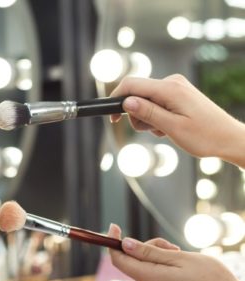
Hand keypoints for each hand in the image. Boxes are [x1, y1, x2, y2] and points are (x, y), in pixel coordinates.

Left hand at [107, 224, 244, 280]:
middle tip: (173, 246)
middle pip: (134, 262)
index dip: (113, 242)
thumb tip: (124, 244)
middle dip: (148, 248)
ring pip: (145, 270)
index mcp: (149, 279)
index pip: (118, 260)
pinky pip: (153, 280)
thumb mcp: (179, 258)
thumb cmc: (209, 277)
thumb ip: (149, 251)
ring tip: (181, 259)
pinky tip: (181, 271)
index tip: (114, 227)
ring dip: (157, 259)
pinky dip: (161, 270)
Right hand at [109, 74, 244, 166]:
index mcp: (170, 88)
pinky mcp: (178, 94)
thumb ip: (148, 112)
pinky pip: (156, 103)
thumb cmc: (204, 136)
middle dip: (137, 115)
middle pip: (137, 94)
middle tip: (152, 131)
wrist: (228, 138)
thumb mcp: (172, 127)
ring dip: (148, 118)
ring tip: (164, 131)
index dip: (116, 99)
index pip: (132, 84)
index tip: (113, 118)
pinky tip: (169, 127)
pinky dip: (157, 117)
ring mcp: (176, 87)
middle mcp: (172, 83)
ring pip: (146, 100)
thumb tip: (126, 102)